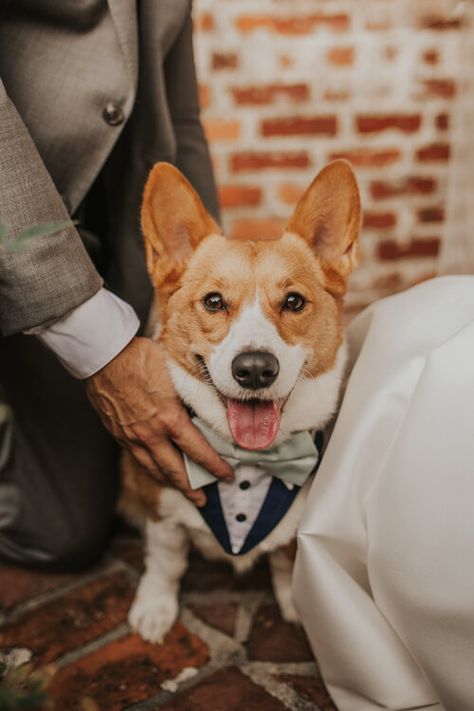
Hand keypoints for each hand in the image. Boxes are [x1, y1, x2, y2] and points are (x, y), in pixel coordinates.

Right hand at [86, 336, 232, 505]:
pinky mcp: (117, 433)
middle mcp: (150, 434)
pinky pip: (137, 458)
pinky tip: (156, 468)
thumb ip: (193, 392)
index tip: (227, 475)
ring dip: (169, 482)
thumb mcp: (177, 372)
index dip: (215, 466)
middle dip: (191, 489)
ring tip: (182, 490)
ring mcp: (131, 436)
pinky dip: (150, 468)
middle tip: (203, 500)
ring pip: (153, 469)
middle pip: (174, 471)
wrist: (103, 354)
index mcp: (170, 419)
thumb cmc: (141, 356)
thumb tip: (212, 402)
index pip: (198, 452)